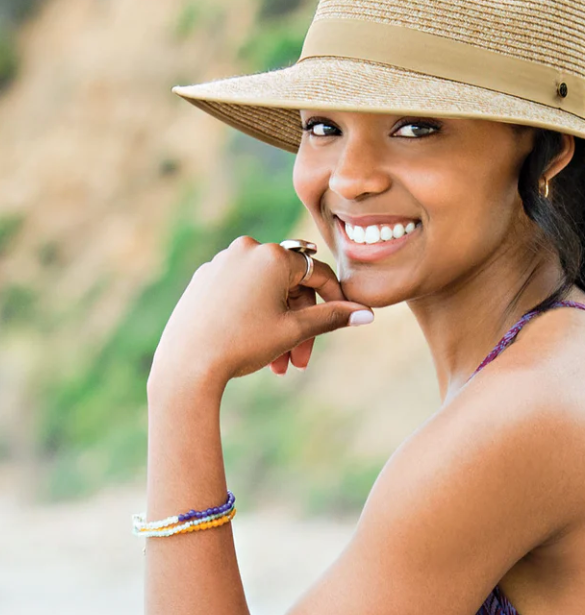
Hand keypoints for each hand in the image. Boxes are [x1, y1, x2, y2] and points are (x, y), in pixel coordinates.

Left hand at [148, 236, 372, 393]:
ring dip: (278, 325)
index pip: (317, 273)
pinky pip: (240, 292)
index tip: (344, 319)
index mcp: (273, 256)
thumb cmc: (242, 344)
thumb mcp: (293, 330)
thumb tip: (367, 314)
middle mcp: (247, 250)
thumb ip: (332, 317)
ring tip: (277, 363)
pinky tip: (253, 346)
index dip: (335, 298)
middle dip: (300, 324)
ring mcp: (221, 262)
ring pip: (265, 292)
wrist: (186, 365)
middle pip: (290, 285)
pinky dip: (254, 315)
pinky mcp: (203, 279)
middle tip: (300, 361)